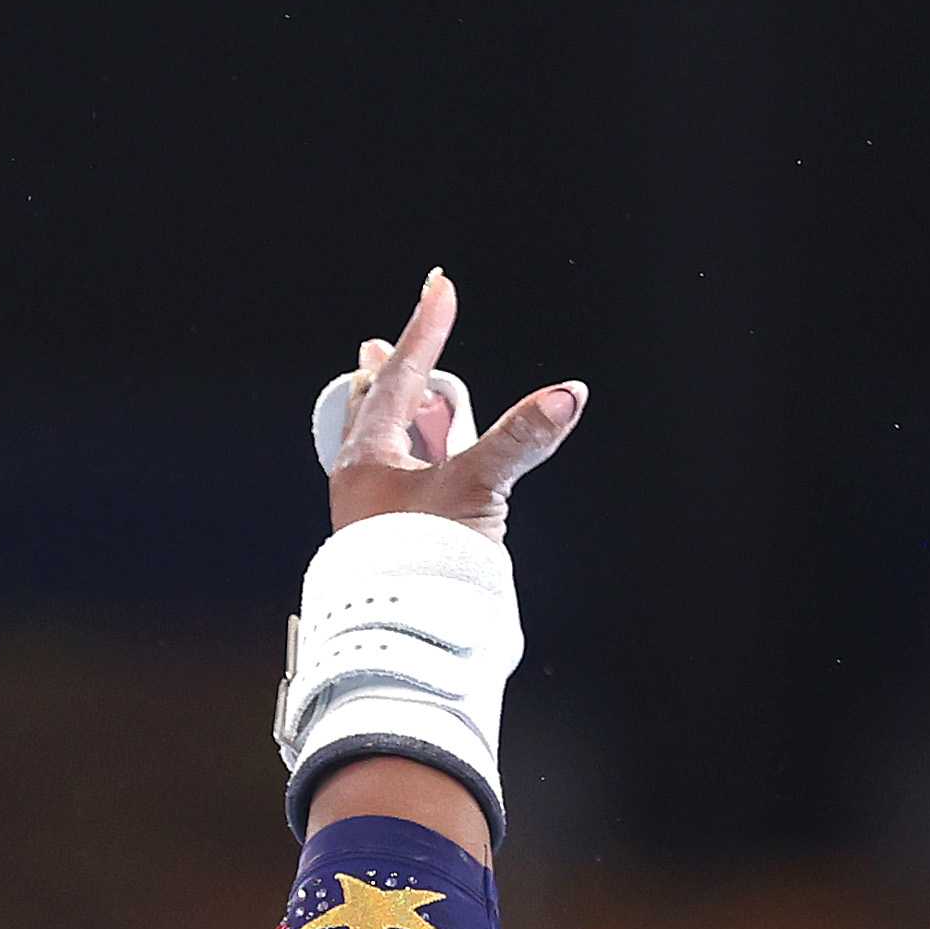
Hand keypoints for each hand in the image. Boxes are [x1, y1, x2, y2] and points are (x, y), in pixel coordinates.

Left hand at [324, 270, 584, 540]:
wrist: (401, 639)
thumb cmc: (419, 565)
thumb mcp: (476, 489)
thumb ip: (520, 440)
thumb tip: (565, 396)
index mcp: (368, 459)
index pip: (400, 378)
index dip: (426, 331)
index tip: (440, 289)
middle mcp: (364, 481)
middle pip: (376, 411)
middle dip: (389, 376)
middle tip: (379, 345)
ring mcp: (376, 512)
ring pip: (388, 449)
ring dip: (402, 420)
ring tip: (405, 399)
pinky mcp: (396, 541)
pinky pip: (405, 485)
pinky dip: (419, 462)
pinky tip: (428, 471)